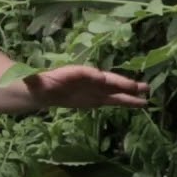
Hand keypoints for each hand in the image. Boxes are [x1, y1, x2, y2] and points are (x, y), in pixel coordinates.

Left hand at [25, 65, 148, 108]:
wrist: (40, 91)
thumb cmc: (36, 83)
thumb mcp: (32, 81)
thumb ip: (32, 79)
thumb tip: (29, 78)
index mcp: (72, 74)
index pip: (86, 74)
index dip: (95, 76)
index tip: (104, 79)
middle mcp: (86, 80)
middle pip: (106, 81)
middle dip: (122, 84)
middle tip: (142, 87)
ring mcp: (92, 89)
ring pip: (113, 92)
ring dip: (129, 94)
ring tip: (146, 97)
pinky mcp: (95, 99)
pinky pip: (112, 100)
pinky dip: (124, 102)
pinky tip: (139, 103)